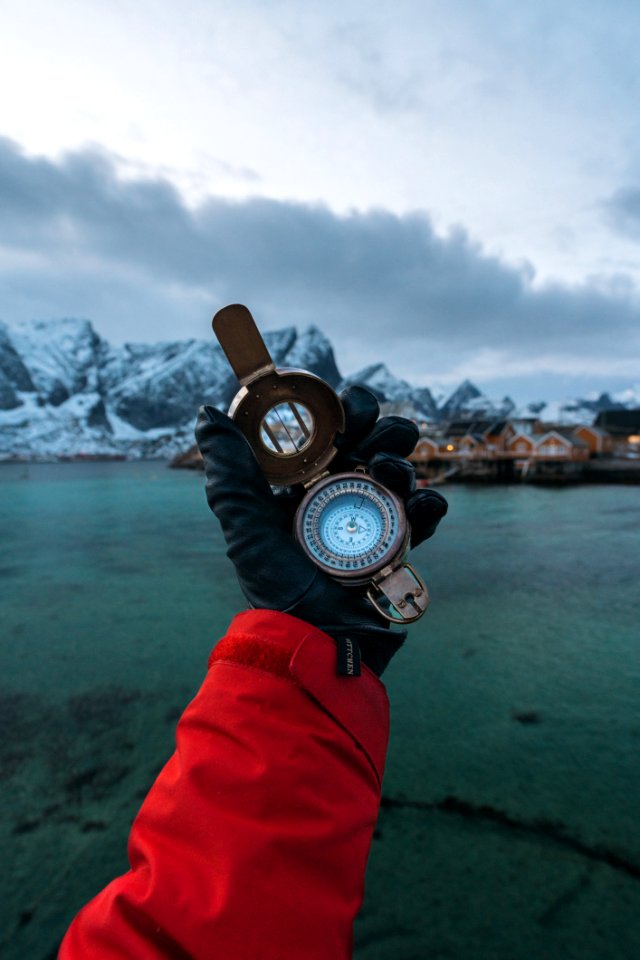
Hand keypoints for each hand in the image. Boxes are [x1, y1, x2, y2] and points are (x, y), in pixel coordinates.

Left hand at [195, 386, 446, 675]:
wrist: (319, 645)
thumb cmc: (277, 590)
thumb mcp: (247, 528)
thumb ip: (229, 473)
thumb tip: (207, 412)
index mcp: (305, 483)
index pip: (331, 430)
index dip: (344, 411)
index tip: (345, 412)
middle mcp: (341, 495)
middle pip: (374, 441)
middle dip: (383, 428)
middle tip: (375, 439)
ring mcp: (374, 518)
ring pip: (401, 470)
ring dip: (402, 461)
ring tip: (390, 473)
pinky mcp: (400, 545)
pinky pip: (424, 512)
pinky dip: (428, 502)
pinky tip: (420, 506)